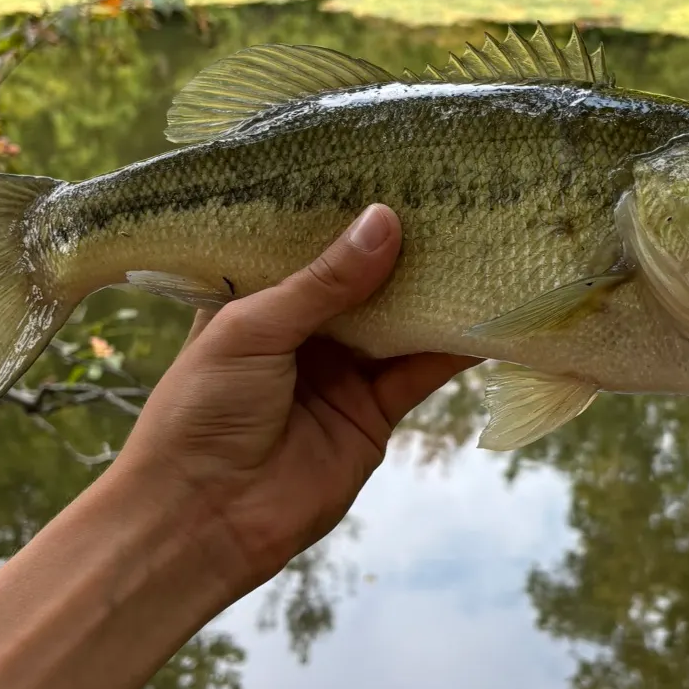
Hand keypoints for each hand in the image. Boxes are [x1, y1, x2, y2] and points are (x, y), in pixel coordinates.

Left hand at [110, 204, 471, 597]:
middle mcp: (304, 328)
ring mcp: (343, 369)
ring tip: (482, 240)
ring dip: (436, 290)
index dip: (347, 210)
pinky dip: (453, 346)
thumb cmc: (202, 411)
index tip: (394, 168)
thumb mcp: (252, 328)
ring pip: (400, 319)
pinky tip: (487, 313)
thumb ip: (323, 281)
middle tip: (454, 196)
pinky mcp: (374, 411)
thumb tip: (386, 220)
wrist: (201, 520)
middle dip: (403, 245)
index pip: (310, 242)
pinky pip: (420, 370)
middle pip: (365, 278)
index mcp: (258, 296)